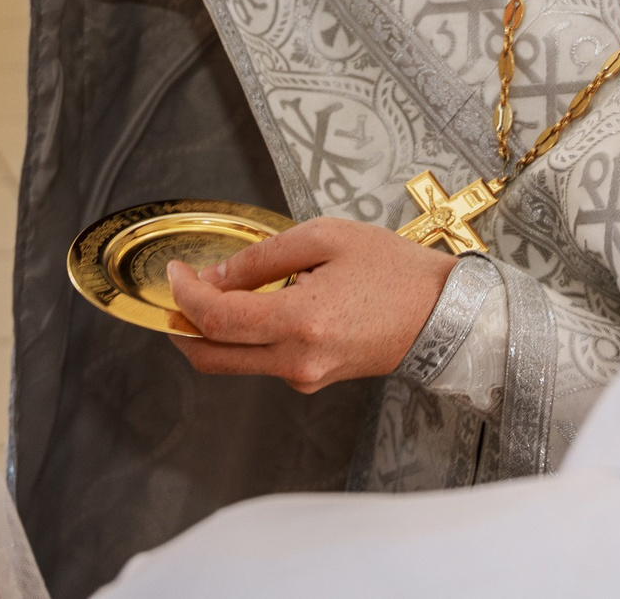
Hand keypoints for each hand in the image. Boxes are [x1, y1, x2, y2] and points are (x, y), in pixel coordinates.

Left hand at [163, 218, 459, 392]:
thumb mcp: (327, 237)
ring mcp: (305, 378)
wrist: (443, 314)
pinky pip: (263, 362)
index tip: (177, 272)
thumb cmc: (394, 270)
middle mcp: (298, 361)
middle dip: (182, 327)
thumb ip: (264, 257)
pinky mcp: (313, 381)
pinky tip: (259, 306)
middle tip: (178, 293)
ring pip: (234, 364)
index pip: (216, 320)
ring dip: (214, 332)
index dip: (185, 295)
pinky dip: (246, 338)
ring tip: (220, 291)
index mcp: (301, 321)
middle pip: (211, 359)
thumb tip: (217, 276)